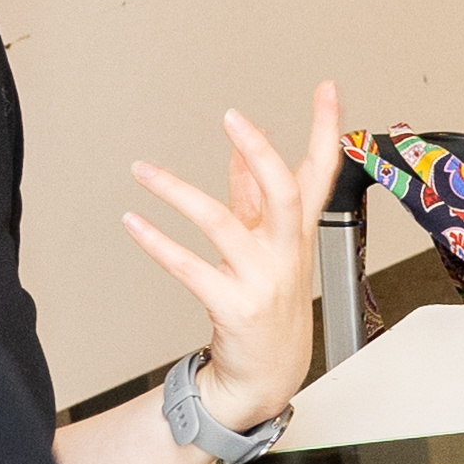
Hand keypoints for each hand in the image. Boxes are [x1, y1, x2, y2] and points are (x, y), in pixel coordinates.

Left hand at [124, 79, 345, 430]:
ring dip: (178, 193)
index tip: (327, 89)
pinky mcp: (234, 306)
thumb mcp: (266, 245)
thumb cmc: (266, 304)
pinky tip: (136, 222)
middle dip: (260, 151)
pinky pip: (190, 268)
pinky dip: (158, 243)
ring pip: (222, 224)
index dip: (328, 129)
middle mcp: (285, 252)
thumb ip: (252, 194)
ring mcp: (262, 279)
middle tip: (234, 118)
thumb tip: (244, 149)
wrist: (266, 373)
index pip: (321, 173)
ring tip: (143, 171)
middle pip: (284, 191)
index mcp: (296, 231)